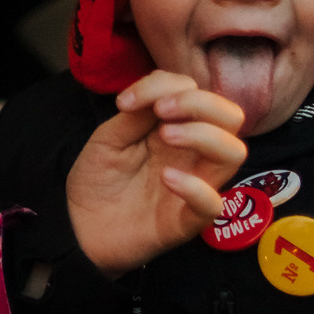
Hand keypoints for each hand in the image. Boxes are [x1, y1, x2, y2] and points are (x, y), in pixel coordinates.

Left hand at [67, 71, 245, 278]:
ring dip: (204, 134)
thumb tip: (161, 93)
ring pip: (234, 152)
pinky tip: (166, 178)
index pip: (196, 91)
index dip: (166, 85)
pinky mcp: (188, 220)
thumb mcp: (109, 137)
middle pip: (232, 117)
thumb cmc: (98, 180)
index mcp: (176, 127)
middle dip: (201, 103)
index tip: (126, 102)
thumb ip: (136, 114)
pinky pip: (214, 203)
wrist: (78, 228)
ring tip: (165, 136)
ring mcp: (196, 185)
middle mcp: (193, 153)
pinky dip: (195, 187)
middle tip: (162, 111)